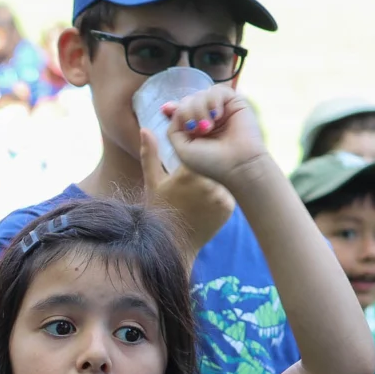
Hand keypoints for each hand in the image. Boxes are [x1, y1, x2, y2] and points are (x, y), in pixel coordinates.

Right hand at [139, 127, 234, 261]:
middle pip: (212, 161)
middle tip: (198, 171)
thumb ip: (150, 154)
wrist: (173, 245)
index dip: (196, 146)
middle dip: (207, 161)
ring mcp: (221, 196)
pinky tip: (208, 199)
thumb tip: (145, 128)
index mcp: (188, 172)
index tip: (193, 150)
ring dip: (215, 176)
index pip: (198, 147)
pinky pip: (228, 191)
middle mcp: (208, 182)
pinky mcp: (228, 207)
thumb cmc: (159, 213)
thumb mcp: (152, 183)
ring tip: (203, 186)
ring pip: (222, 175)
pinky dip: (221, 191)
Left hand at [165, 86, 270, 189]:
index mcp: (193, 129)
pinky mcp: (234, 103)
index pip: (179, 110)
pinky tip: (217, 115)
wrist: (238, 165)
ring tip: (208, 127)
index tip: (166, 110)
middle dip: (186, 112)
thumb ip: (173, 129)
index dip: (172, 108)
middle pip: (187, 101)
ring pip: (199, 95)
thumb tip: (173, 108)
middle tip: (195, 129)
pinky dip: (213, 101)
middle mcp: (206, 118)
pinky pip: (217, 90)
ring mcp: (219, 110)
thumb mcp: (182, 149)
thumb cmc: (210, 162)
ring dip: (199, 109)